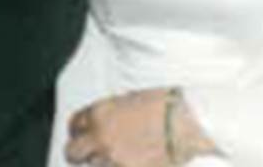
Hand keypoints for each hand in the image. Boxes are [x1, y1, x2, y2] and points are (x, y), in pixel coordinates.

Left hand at [65, 88, 214, 166]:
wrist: (188, 123)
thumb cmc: (168, 106)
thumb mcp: (130, 101)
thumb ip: (111, 116)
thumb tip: (107, 127)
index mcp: (99, 113)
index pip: (74, 125)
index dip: (77, 132)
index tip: (80, 137)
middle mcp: (100, 137)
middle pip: (73, 152)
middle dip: (78, 154)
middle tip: (87, 156)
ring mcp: (113, 158)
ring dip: (104, 163)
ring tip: (120, 156)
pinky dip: (120, 166)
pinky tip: (133, 162)